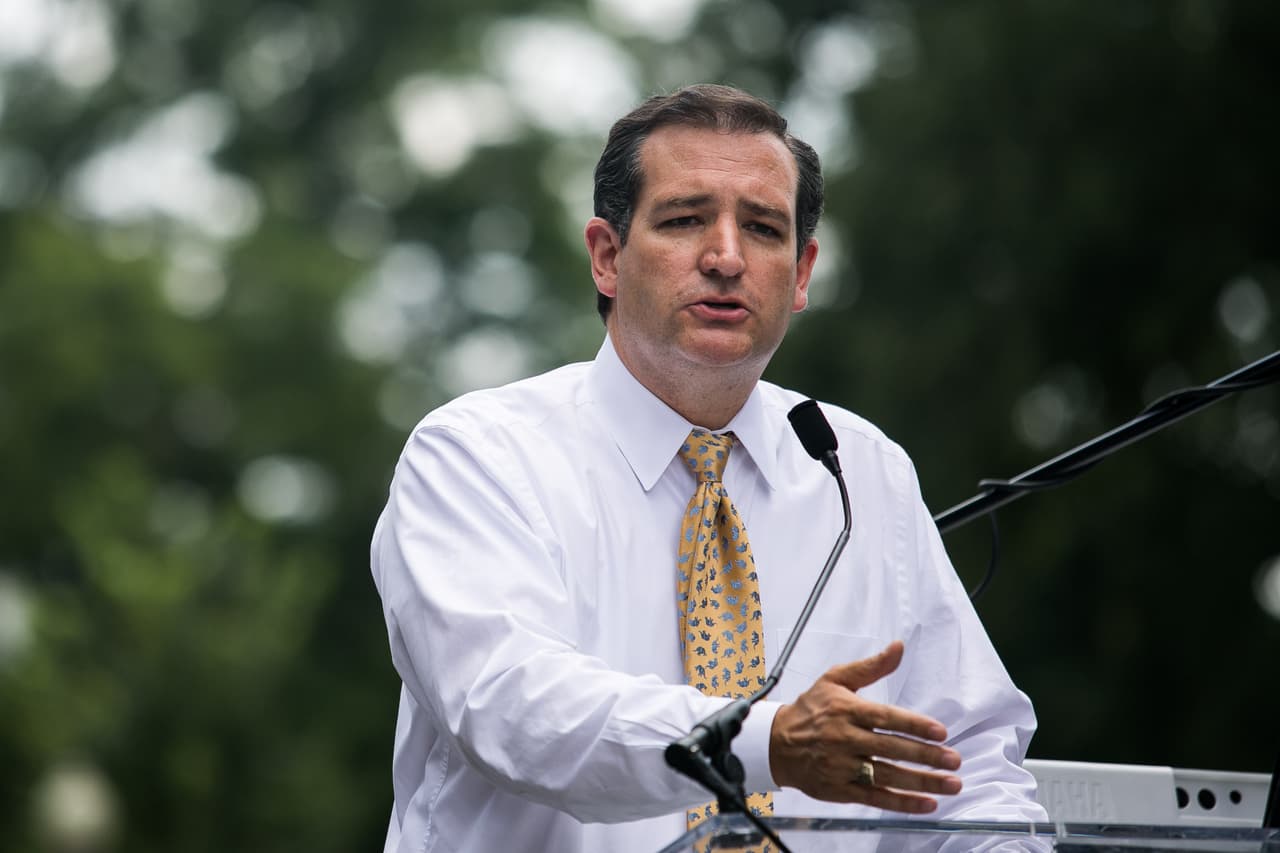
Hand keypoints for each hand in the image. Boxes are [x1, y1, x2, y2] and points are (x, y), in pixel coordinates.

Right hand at [768, 640, 962, 812]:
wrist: (775, 743)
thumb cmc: (810, 709)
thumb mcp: (835, 679)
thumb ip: (871, 666)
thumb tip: (898, 647)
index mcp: (846, 710)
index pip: (885, 718)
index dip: (914, 725)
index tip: (940, 732)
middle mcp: (845, 738)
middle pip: (891, 749)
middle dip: (926, 756)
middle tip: (954, 760)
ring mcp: (842, 766)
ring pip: (887, 776)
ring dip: (922, 782)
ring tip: (950, 784)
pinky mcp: (840, 789)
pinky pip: (875, 798)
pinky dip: (902, 803)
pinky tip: (926, 803)